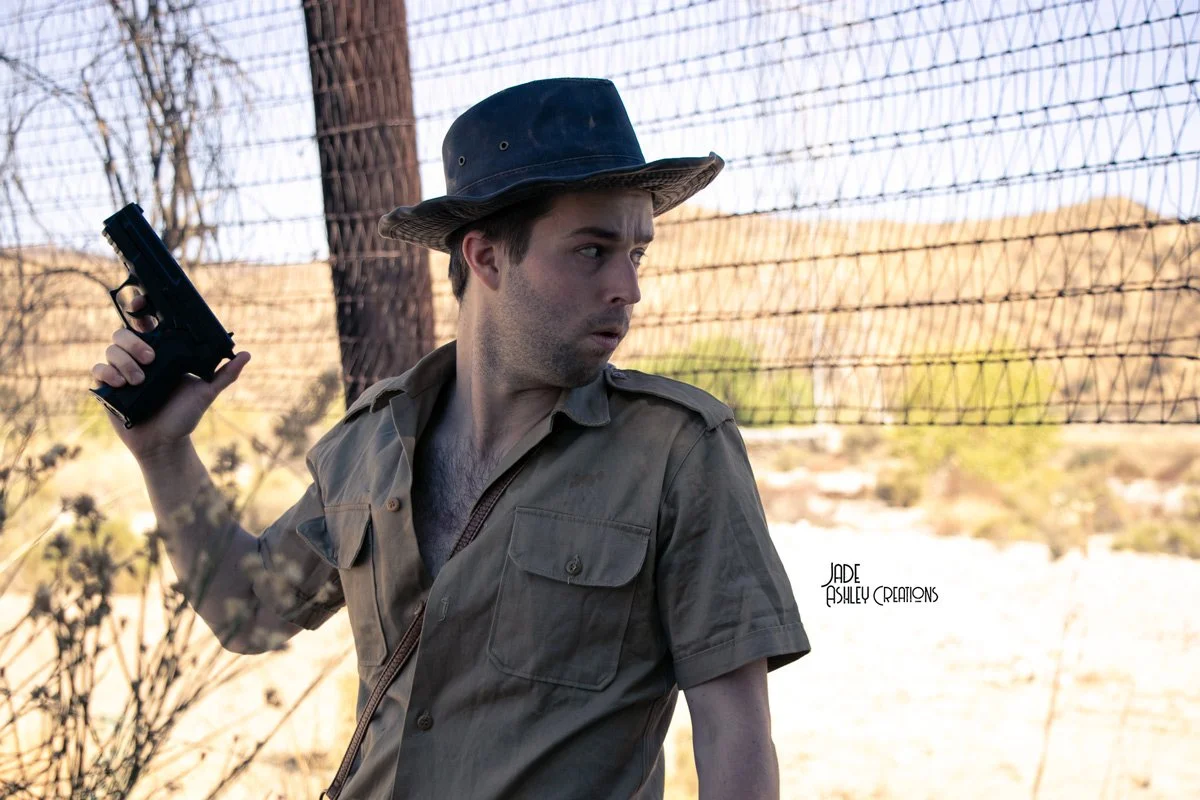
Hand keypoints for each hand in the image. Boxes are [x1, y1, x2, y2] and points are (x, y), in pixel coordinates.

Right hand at [90, 291, 250, 461]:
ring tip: (140, 380)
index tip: (142, 307)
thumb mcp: (206, 393)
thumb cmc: (184, 416)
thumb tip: (246, 355)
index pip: (146, 323)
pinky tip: (122, 383)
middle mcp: (139, 358)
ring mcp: (122, 371)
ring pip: (111, 349)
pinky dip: (108, 373)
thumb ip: (224, 374)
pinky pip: (98, 370)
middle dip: (134, 342)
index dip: (140, 308)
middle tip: (151, 359)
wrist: (164, 444)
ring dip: (124, 361)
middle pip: (124, 333)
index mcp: (161, 353)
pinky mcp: (108, 387)